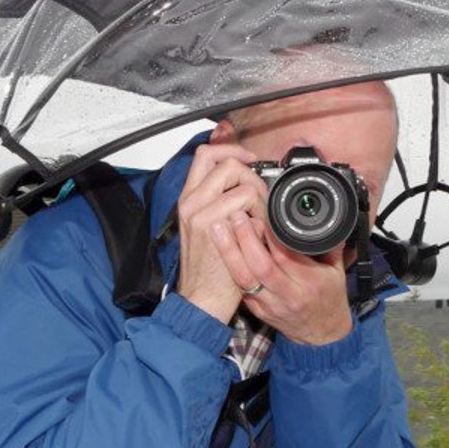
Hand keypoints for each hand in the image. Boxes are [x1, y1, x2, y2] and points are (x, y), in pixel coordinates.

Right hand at [175, 143, 266, 322]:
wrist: (202, 297)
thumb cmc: (209, 267)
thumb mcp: (206, 227)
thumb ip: (219, 202)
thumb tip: (245, 183)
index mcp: (189, 198)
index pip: (206, 154)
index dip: (232, 150)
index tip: (249, 159)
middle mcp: (192, 202)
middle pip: (227, 163)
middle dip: (251, 175)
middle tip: (259, 196)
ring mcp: (202, 214)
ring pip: (242, 184)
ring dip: (259, 199)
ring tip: (259, 219)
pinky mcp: (215, 228)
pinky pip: (247, 207)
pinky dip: (259, 218)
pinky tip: (257, 234)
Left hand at [218, 212, 352, 345]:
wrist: (322, 336)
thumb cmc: (329, 299)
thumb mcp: (336, 271)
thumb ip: (330, 245)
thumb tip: (328, 217)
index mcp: (310, 283)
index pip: (286, 257)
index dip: (270, 235)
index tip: (262, 215)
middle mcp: (288, 295)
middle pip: (260, 266)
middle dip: (245, 239)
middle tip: (236, 216)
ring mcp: (270, 305)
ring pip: (244, 279)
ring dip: (229, 252)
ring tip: (219, 229)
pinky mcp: (258, 311)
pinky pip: (240, 288)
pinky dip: (229, 267)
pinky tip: (221, 250)